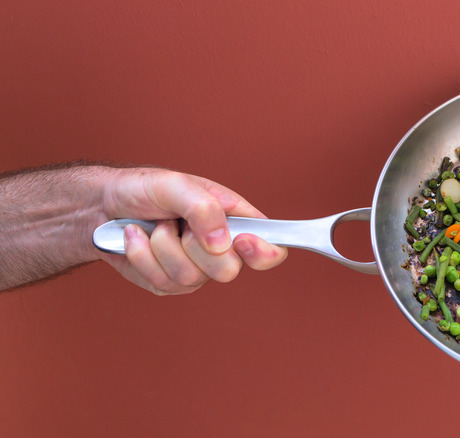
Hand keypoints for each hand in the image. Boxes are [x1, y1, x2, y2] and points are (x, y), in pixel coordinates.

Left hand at [98, 168, 286, 294]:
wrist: (100, 208)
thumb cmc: (143, 189)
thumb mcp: (174, 184)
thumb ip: (203, 208)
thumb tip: (222, 242)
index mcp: (235, 220)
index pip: (271, 245)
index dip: (265, 251)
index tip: (242, 241)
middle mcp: (221, 248)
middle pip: (229, 270)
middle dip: (194, 247)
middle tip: (178, 225)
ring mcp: (197, 269)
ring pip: (191, 278)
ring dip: (161, 248)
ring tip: (153, 227)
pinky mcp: (170, 284)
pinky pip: (164, 284)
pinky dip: (143, 258)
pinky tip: (136, 239)